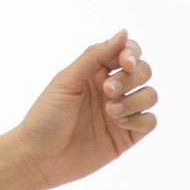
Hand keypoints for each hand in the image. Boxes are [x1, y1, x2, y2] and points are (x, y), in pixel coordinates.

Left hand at [9, 31, 158, 189]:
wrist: (38, 157)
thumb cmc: (45, 116)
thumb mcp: (66, 81)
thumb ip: (95, 56)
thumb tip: (124, 32)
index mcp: (94, 72)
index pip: (127, 52)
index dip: (132, 53)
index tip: (125, 62)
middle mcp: (111, 89)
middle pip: (143, 71)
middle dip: (131, 78)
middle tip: (107, 90)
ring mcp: (121, 113)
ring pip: (150, 95)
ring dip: (134, 100)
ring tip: (110, 111)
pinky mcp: (127, 136)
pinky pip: (150, 121)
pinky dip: (139, 119)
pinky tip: (118, 124)